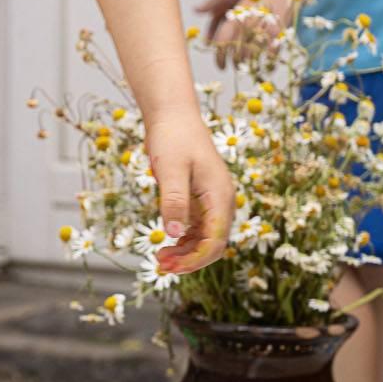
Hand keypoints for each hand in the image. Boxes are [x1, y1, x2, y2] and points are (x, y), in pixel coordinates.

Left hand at [144, 112, 233, 276]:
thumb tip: (174, 233)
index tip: (170, 267)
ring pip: (206, 237)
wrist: (174, 114)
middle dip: (189, 260)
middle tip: (161, 266)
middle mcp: (222, 200)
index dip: (194, 260)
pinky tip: (168, 243)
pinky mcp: (202, 197)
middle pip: (212, 243)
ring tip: (161, 258)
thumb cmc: (172, 137)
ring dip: (186, 252)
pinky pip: (199, 226)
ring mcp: (213, 199)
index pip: (214, 241)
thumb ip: (173, 201)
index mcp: (220, 196)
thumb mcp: (170, 169)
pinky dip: (185, 239)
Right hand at [195, 0, 270, 70]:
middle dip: (226, 46)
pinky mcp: (257, 15)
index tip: (211, 49)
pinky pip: (254, 30)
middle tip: (226, 58)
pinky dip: (255, 39)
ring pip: (241, 34)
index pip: (214, 29)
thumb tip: (195, 10)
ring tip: (243, 57)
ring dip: (241, 45)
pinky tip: (259, 47)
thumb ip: (212, 3)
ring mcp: (244, 15)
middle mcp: (232, 14)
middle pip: (226, 34)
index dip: (213, 40)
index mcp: (222, 10)